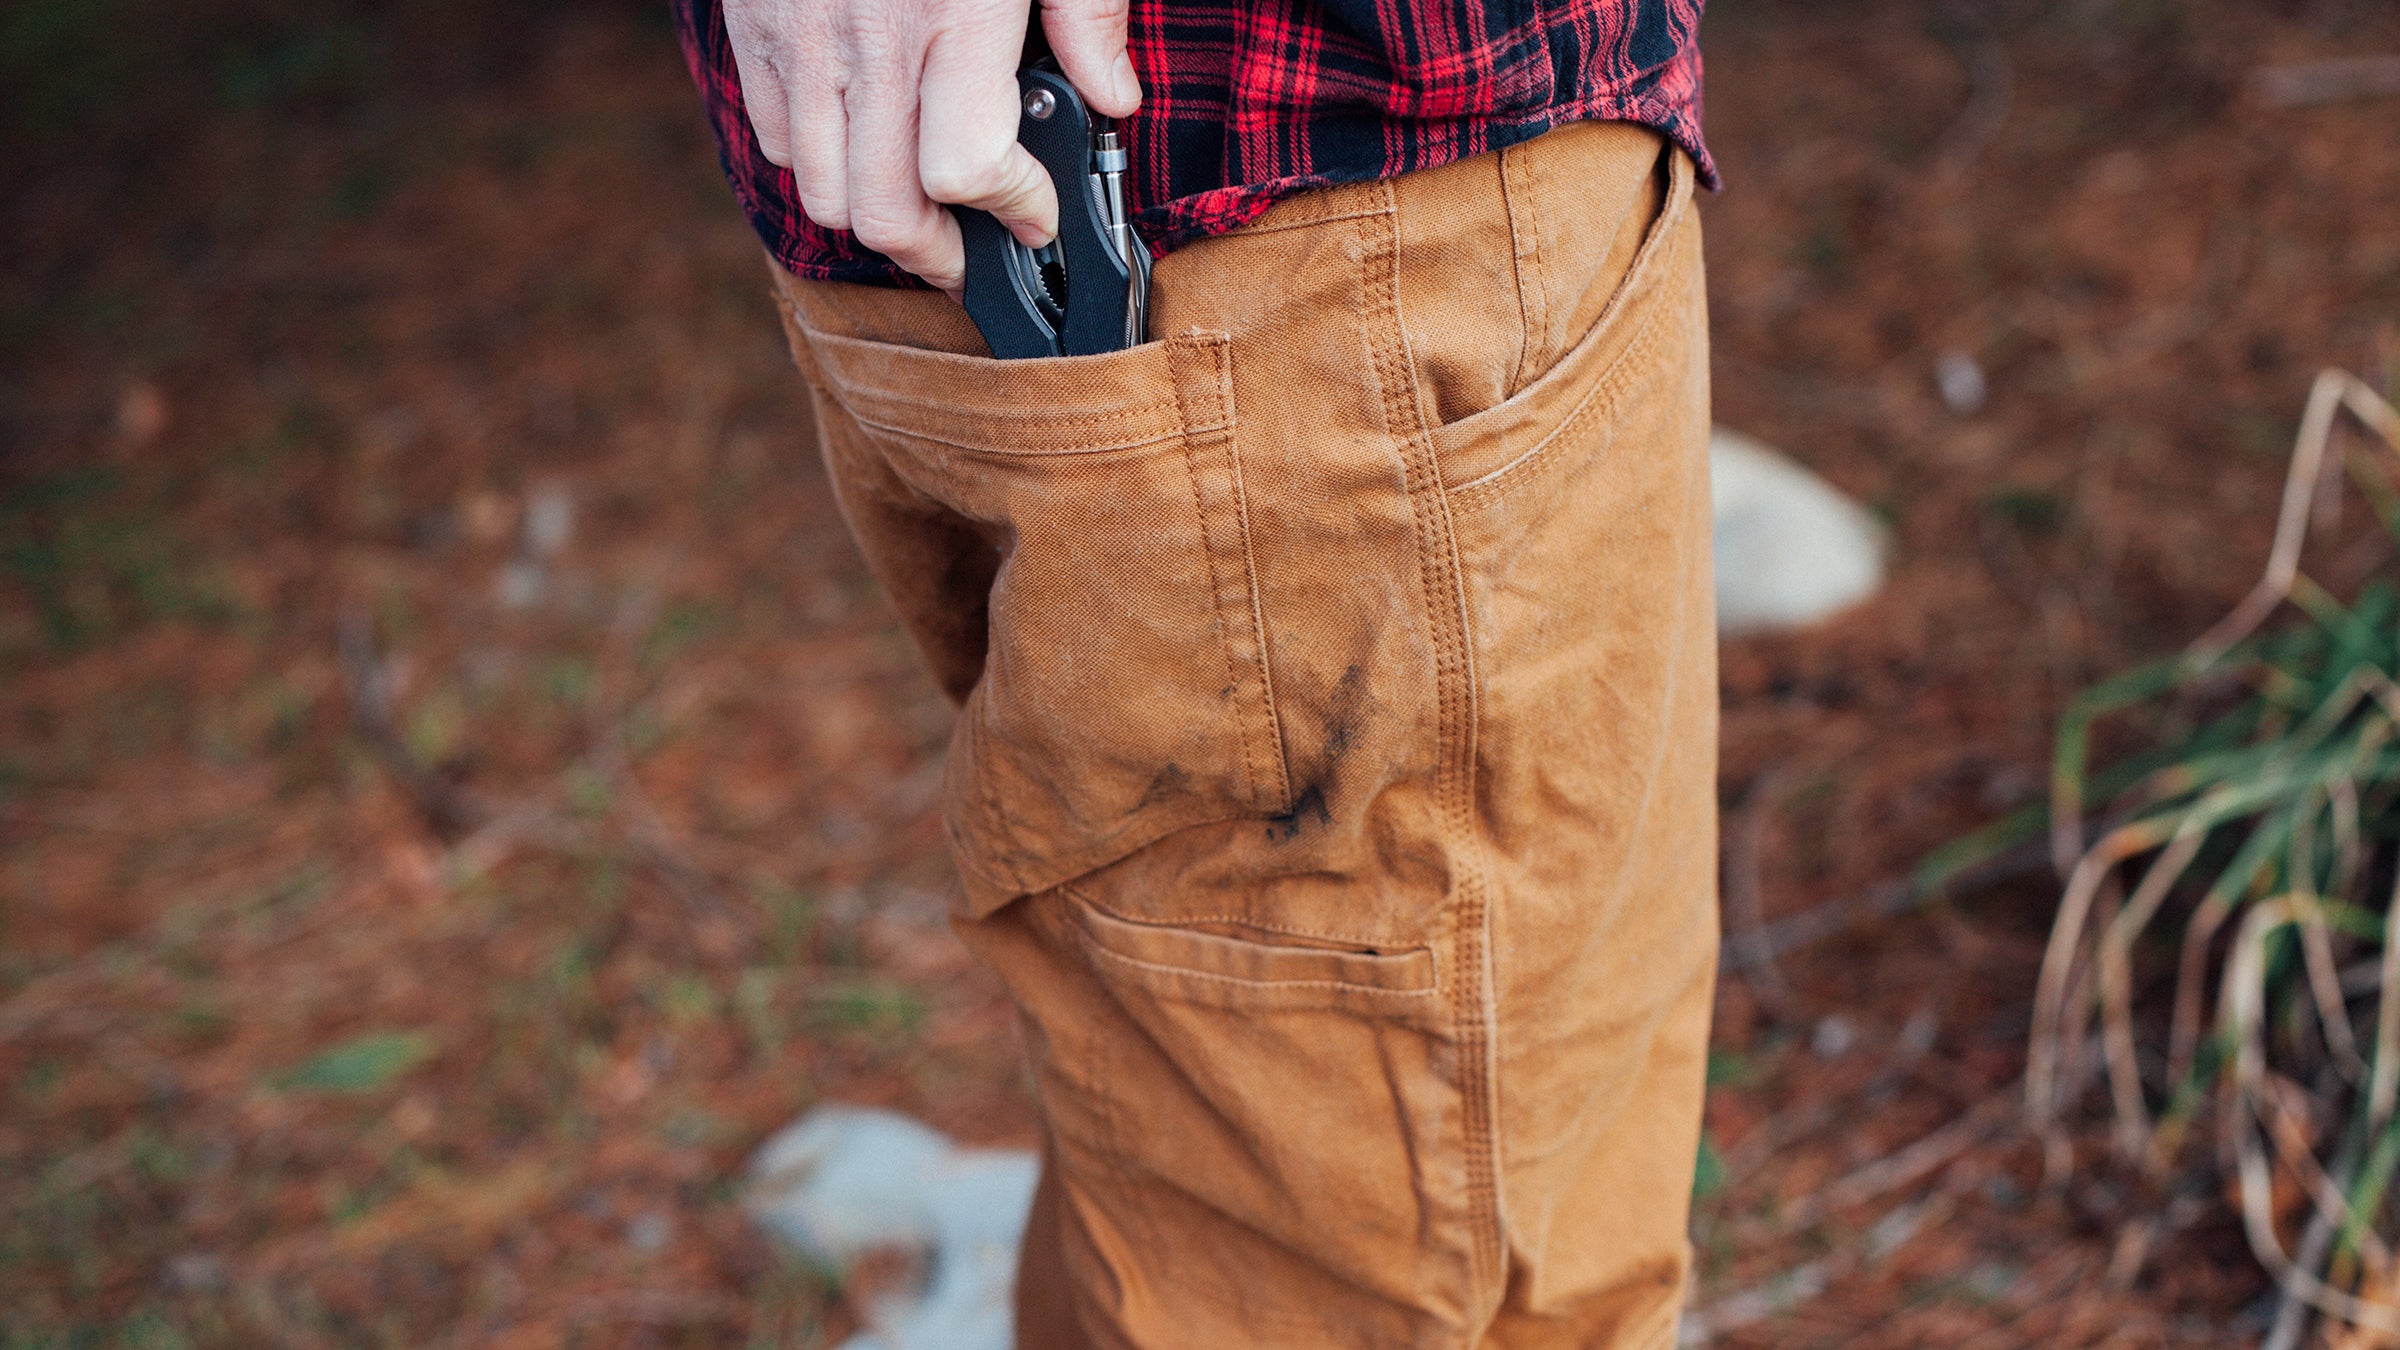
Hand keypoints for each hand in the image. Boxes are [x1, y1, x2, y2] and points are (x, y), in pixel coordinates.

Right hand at [725, 0, 1140, 293]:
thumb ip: (1087, 11)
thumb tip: (1113, 97)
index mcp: (951, 18)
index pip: (965, 171)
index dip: (1011, 209)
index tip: (1038, 213)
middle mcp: (866, 42)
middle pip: (883, 211)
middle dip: (941, 252)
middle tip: (978, 250)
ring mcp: (800, 39)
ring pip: (821, 193)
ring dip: (875, 218)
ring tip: (923, 211)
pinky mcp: (756, 27)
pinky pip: (773, 138)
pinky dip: (817, 166)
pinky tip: (864, 144)